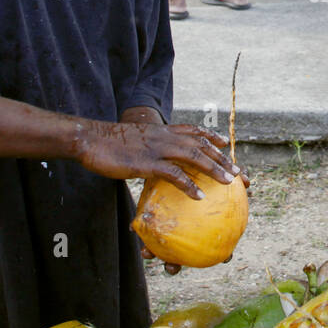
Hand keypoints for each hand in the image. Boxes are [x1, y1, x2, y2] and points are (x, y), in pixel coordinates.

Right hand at [75, 121, 237, 198]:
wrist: (89, 139)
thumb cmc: (107, 144)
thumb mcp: (133, 141)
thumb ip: (146, 147)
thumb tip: (151, 160)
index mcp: (161, 130)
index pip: (192, 131)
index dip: (211, 137)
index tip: (225, 144)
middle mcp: (164, 136)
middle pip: (200, 144)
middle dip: (221, 157)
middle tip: (237, 170)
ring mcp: (157, 149)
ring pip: (194, 156)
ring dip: (214, 168)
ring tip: (229, 181)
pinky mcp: (147, 163)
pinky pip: (174, 174)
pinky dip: (189, 185)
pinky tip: (199, 196)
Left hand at [138, 167, 249, 275]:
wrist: (168, 158)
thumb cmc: (198, 170)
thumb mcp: (217, 173)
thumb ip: (234, 180)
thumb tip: (249, 182)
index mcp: (201, 226)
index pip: (212, 245)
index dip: (220, 255)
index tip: (225, 258)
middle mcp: (182, 232)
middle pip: (179, 255)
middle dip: (174, 265)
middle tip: (171, 268)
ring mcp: (164, 227)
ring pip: (158, 246)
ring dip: (153, 252)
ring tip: (147, 254)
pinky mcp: (147, 217)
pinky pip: (142, 226)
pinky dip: (139, 228)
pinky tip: (134, 228)